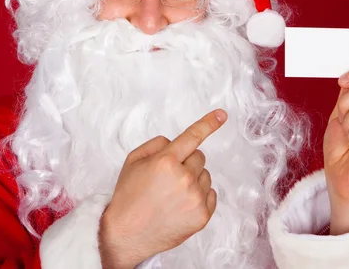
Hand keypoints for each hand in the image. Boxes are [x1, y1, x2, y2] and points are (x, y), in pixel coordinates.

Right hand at [99, 110, 226, 268]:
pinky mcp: (202, 216)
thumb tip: (175, 142)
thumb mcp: (133, 161)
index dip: (209, 123)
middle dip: (186, 162)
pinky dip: (199, 196)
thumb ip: (156, 144)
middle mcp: (184, 178)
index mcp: (166, 161)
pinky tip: (181, 204)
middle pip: (199, 157)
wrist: (126, 234)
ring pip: (206, 175)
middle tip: (168, 177)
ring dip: (193, 179)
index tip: (222, 114)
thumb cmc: (128, 196)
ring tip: (172, 194)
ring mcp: (195, 198)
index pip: (192, 136)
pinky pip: (211, 194)